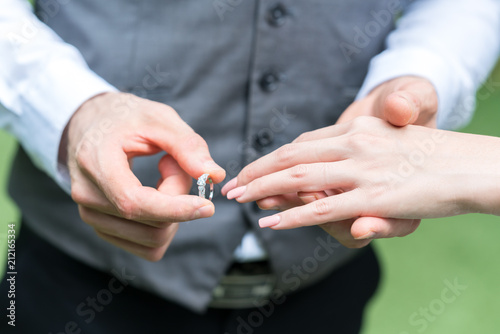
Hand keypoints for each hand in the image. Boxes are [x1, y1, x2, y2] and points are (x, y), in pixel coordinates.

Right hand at [64, 92, 225, 260]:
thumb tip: (215, 176)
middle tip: (176, 164)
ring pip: (154, 239)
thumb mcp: (159, 118)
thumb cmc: (124, 118)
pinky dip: (164, 224)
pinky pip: (148, 245)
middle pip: (152, 223)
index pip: (134, 203)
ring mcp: (92, 216)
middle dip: (179, 197)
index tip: (207, 206)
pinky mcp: (103, 228)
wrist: (89, 124)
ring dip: (173, 212)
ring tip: (163, 176)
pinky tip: (156, 195)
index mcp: (95, 163)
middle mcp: (87, 195)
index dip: (175, 209)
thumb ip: (187, 146)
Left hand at [222, 76, 437, 247]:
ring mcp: (362, 170)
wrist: (469, 164)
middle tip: (232, 184)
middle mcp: (354, 143)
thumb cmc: (429, 155)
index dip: (272, 156)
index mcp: (356, 128)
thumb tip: (325, 164)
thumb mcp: (388, 142)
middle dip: (257, 171)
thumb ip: (355, 150)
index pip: (302, 142)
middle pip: (291, 156)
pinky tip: (271, 220)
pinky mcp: (373, 197)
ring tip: (241, 198)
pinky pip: (322, 207)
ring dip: (264, 189)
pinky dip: (292, 214)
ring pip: (299, 178)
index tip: (252, 168)